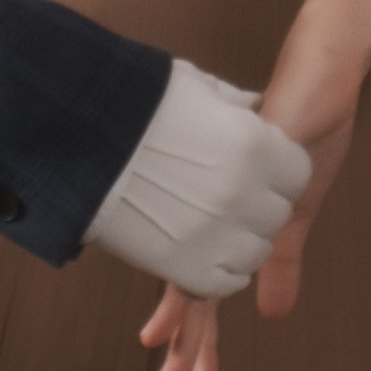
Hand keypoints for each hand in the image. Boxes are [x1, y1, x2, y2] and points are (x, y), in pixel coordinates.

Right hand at [83, 57, 309, 299]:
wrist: (73, 138)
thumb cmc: (133, 103)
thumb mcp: (194, 89)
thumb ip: (233, 104)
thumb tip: (254, 107)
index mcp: (255, 145)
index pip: (296, 173)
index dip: (275, 172)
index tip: (253, 170)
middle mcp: (244, 193)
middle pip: (276, 215)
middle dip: (255, 205)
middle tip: (219, 194)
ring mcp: (218, 234)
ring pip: (255, 252)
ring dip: (238, 240)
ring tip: (205, 222)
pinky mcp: (188, 268)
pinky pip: (226, 282)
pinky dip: (218, 270)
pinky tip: (198, 249)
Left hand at [134, 36, 362, 370]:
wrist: (320, 72)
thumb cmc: (304, 130)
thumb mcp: (293, 212)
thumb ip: (278, 259)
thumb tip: (271, 315)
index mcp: (221, 217)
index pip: (196, 282)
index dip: (187, 330)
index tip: (169, 369)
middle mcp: (215, 206)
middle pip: (191, 281)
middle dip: (185, 338)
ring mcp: (228, 187)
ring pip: (199, 258)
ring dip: (191, 314)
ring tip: (170, 357)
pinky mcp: (249, 164)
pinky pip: (229, 216)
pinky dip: (218, 251)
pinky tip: (209, 291)